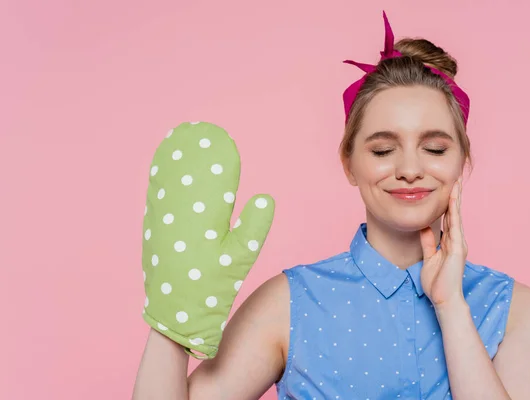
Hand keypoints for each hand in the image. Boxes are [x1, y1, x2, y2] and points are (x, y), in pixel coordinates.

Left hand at [141, 122, 274, 358]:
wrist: (174, 314)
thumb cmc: (211, 288)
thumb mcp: (239, 261)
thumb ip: (253, 228)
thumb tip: (264, 197)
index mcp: (204, 220)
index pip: (213, 180)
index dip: (218, 158)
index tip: (220, 139)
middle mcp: (179, 216)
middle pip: (186, 174)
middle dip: (192, 152)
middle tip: (195, 130)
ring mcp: (162, 222)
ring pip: (167, 182)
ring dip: (172, 160)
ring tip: (176, 140)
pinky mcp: (152, 231)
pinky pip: (155, 196)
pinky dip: (160, 178)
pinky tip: (162, 169)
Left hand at [419, 177, 466, 307]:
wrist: (444, 300)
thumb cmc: (437, 283)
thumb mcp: (429, 258)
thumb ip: (428, 242)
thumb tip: (424, 227)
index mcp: (450, 243)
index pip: (449, 218)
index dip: (447, 203)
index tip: (447, 188)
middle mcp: (456, 241)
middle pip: (455, 214)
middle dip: (454, 196)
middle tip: (455, 178)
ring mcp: (459, 245)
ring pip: (456, 217)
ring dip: (456, 200)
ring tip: (456, 183)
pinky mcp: (458, 250)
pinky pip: (455, 228)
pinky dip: (454, 214)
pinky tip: (453, 202)